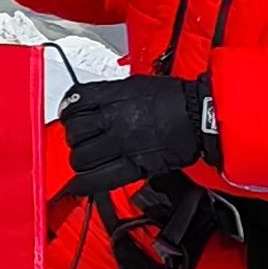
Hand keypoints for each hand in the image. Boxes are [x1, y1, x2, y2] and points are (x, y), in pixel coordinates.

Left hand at [58, 74, 215, 200]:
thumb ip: (111, 95)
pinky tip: (80, 184)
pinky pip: (98, 179)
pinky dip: (84, 184)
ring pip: (80, 158)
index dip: (68, 112)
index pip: (74, 103)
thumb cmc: (174, 99)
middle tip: (81, 140)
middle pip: (73, 132)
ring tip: (87, 159)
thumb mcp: (135, 85)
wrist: (200, 115)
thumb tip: (94, 103)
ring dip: (80, 160)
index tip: (69, 117)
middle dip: (74, 138)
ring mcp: (121, 144)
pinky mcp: (133, 166)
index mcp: (113, 97)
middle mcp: (113, 120)